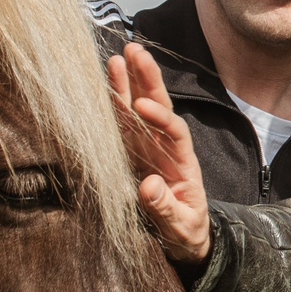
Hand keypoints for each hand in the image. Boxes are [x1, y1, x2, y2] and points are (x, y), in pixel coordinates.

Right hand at [106, 43, 209, 261]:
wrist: (184, 240)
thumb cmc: (186, 234)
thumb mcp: (181, 228)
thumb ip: (166, 209)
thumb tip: (148, 186)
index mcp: (183, 163)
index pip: (174, 131)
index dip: (160, 116)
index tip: (142, 104)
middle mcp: (166, 149)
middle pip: (158, 108)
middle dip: (147, 80)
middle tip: (134, 51)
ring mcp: (148, 149)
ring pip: (137, 111)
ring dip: (128, 84)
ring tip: (118, 56)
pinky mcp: (132, 155)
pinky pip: (121, 126)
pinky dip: (112, 105)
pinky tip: (104, 83)